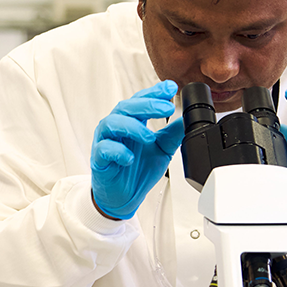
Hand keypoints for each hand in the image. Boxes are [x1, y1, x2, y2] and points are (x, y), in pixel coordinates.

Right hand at [91, 81, 184, 219]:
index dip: (154, 92)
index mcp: (131, 122)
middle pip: (126, 106)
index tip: (171, 88)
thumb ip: (173, 134)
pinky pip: (104, 148)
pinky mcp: (98, 159)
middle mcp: (117, 127)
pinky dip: (117, 151)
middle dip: (147, 105)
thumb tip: (188, 119)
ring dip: (132, 127)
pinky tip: (130, 158)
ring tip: (149, 137)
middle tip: (166, 108)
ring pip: (112, 123)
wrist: (124, 198)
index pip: (140, 100)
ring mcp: (105, 141)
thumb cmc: (137, 171)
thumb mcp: (162, 149)